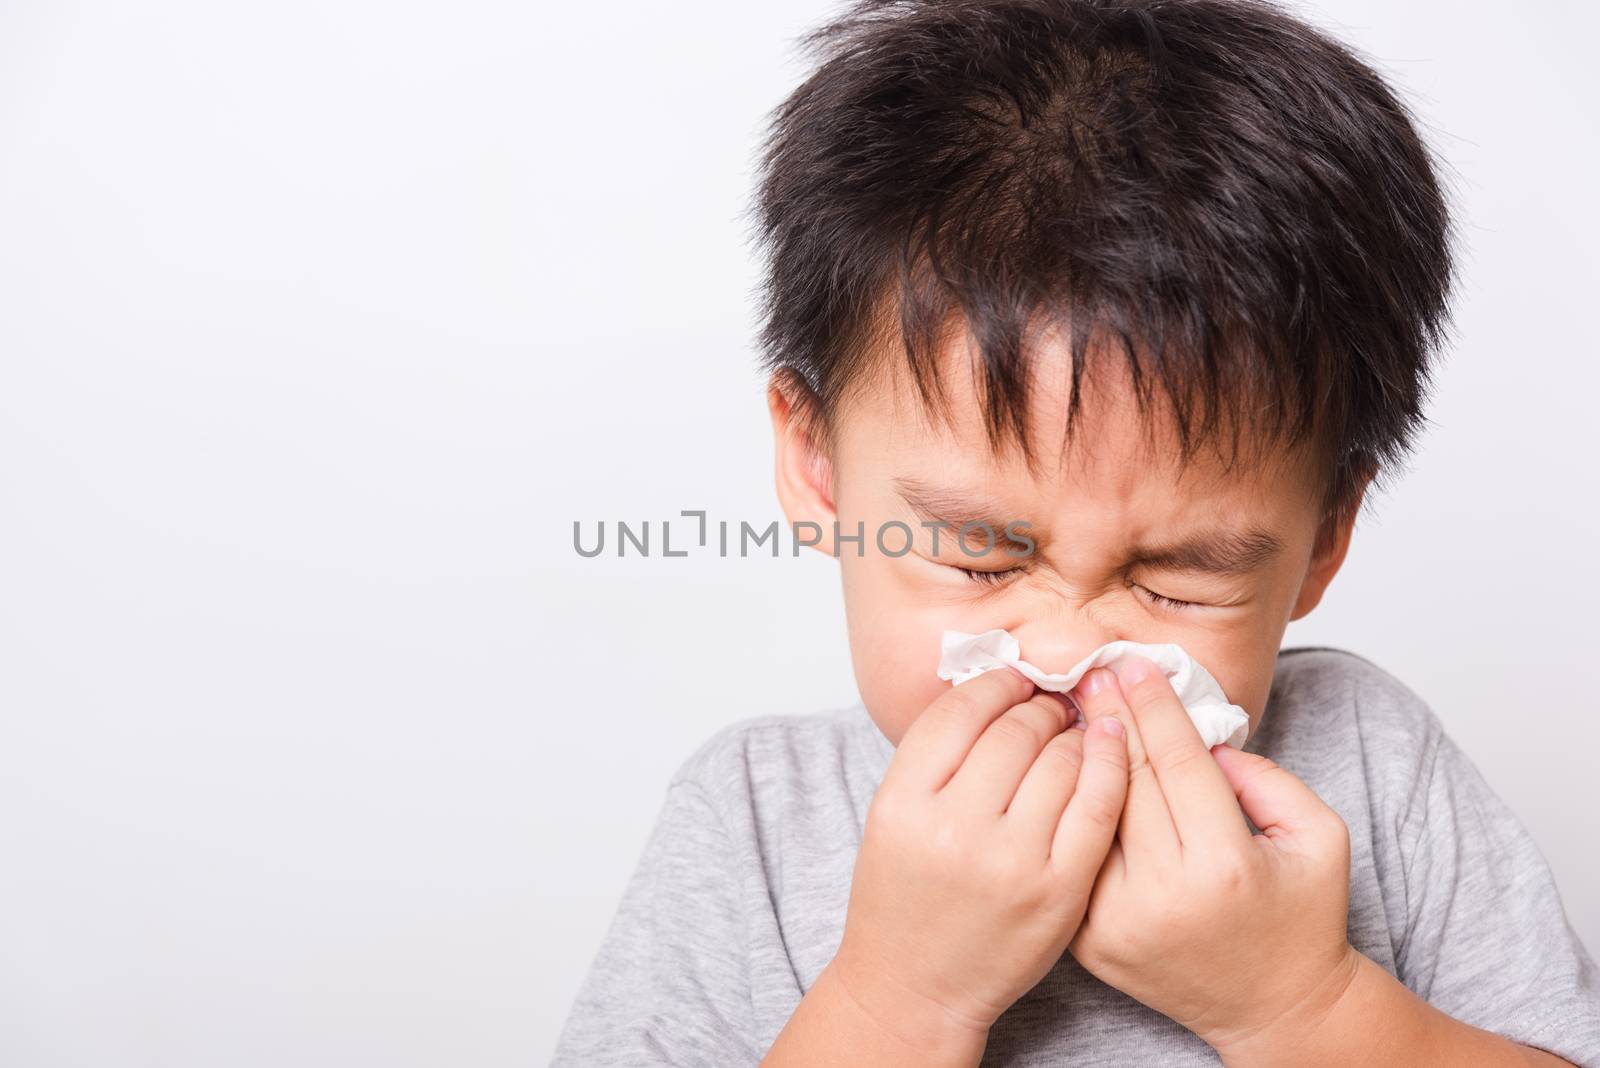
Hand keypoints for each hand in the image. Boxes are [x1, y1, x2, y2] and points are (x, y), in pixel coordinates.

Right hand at [831, 666, 1130, 1048]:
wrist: (915, 987)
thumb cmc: (903, 899)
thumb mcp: (892, 816)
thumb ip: (936, 757)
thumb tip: (997, 688)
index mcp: (904, 802)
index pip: (960, 711)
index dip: (996, 682)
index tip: (1014, 679)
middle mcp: (954, 828)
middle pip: (1015, 730)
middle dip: (1039, 706)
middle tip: (1050, 703)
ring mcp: (1011, 861)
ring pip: (1061, 759)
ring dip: (1074, 733)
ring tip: (1074, 732)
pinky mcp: (1059, 889)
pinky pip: (1098, 804)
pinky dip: (1109, 765)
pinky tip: (1108, 746)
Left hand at [1066, 655, 1358, 1056]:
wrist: (1274, 1008)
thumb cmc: (1302, 916)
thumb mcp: (1320, 837)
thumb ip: (1270, 778)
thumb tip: (1204, 739)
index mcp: (1224, 864)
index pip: (1178, 761)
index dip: (1154, 706)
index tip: (1134, 664)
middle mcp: (1163, 895)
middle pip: (1125, 780)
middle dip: (1109, 717)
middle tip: (1090, 670)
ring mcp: (1117, 922)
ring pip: (1088, 817)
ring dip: (1076, 758)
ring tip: (1068, 710)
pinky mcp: (1089, 942)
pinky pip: (1072, 858)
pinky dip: (1065, 812)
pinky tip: (1063, 772)